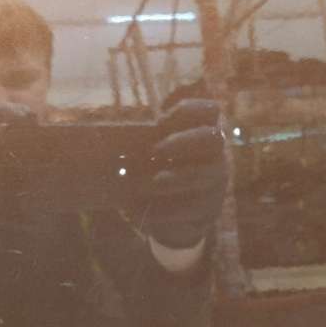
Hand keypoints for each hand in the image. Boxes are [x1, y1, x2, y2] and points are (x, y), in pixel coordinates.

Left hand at [142, 100, 228, 249]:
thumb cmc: (150, 172)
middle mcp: (214, 153)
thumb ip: (138, 140)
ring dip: (178, 177)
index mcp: (200, 131)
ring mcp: (215, 181)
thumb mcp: (144, 153)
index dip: (189, 109)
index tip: (162, 118)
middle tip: (157, 149)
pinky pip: (194, 207)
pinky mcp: (209, 209)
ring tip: (154, 181)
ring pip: (207, 174)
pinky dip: (167, 209)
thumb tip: (110, 133)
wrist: (165, 217)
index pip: (208, 110)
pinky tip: (143, 210)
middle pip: (214, 137)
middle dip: (185, 140)